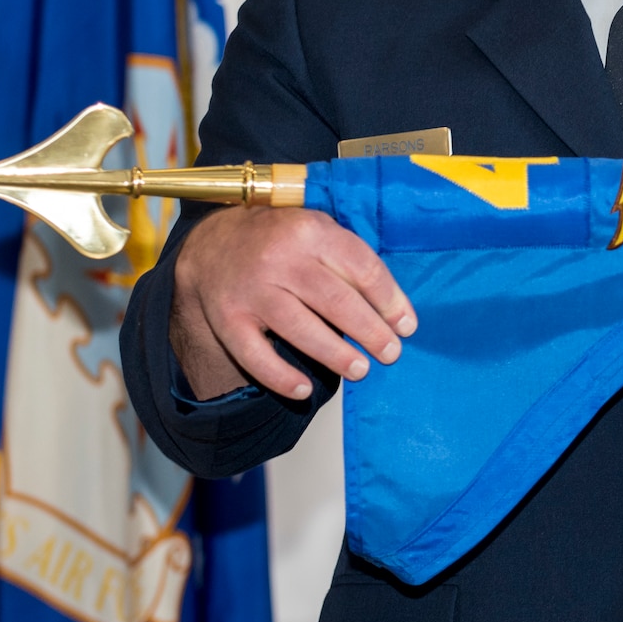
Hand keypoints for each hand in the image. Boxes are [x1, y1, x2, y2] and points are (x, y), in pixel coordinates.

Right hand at [169, 206, 416, 401]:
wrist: (215, 243)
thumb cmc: (283, 241)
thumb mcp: (318, 232)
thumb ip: (352, 262)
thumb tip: (394, 312)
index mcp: (311, 231)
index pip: (362, 268)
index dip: (390, 301)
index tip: (407, 327)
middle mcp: (280, 259)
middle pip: (336, 301)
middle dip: (370, 332)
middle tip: (391, 353)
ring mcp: (252, 291)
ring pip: (300, 329)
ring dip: (336, 355)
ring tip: (361, 369)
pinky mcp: (228, 320)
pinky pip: (255, 356)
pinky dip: (280, 377)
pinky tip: (304, 389)